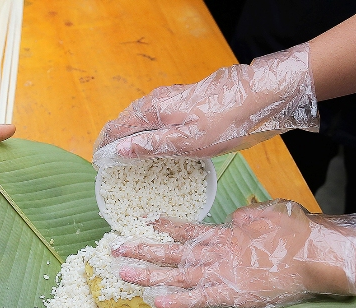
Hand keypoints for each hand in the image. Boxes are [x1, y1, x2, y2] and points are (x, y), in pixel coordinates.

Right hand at [93, 44, 317, 165]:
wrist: (258, 96)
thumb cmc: (225, 122)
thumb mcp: (186, 143)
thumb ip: (150, 146)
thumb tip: (118, 151)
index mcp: (153, 111)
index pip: (116, 128)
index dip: (104, 146)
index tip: (98, 163)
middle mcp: (157, 101)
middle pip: (125, 121)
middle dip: (113, 141)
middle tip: (109, 164)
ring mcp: (170, 98)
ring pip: (140, 118)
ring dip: (129, 135)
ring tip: (126, 155)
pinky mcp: (184, 100)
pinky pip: (155, 116)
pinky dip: (146, 130)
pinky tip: (154, 141)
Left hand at [114, 200, 355, 307]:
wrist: (315, 255)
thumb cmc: (298, 234)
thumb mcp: (270, 215)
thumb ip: (248, 217)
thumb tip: (236, 217)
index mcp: (225, 234)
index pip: (188, 230)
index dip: (166, 227)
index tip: (145, 222)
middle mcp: (217, 252)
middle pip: (172, 251)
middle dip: (143, 250)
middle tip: (116, 249)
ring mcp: (221, 272)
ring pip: (176, 274)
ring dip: (148, 274)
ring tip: (122, 274)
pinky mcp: (230, 293)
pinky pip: (197, 298)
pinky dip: (176, 300)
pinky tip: (154, 301)